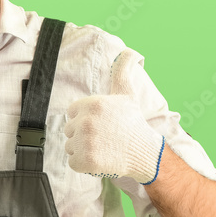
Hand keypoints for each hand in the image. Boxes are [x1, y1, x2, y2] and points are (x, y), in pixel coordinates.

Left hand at [64, 49, 164, 183]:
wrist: (145, 152)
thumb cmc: (133, 122)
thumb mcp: (126, 93)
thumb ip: (123, 70)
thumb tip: (129, 51)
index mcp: (93, 104)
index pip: (72, 112)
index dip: (84, 119)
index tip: (100, 124)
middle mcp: (87, 121)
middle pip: (69, 130)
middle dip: (83, 135)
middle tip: (103, 137)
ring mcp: (85, 142)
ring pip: (70, 146)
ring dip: (83, 150)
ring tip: (103, 148)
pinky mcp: (86, 161)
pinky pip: (73, 162)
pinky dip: (84, 165)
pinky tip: (100, 159)